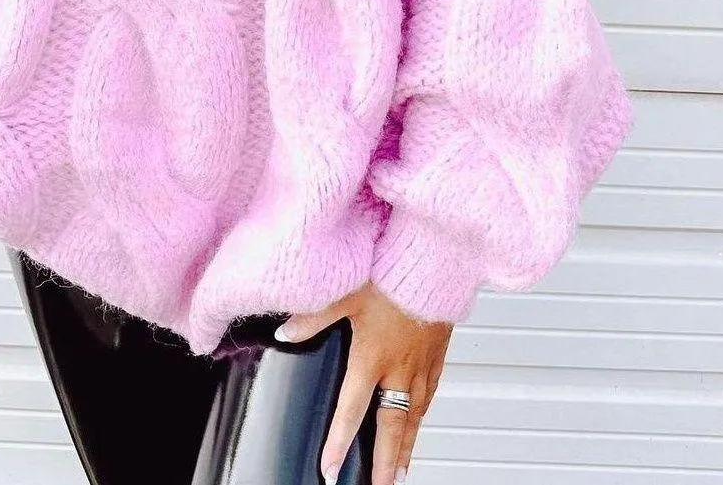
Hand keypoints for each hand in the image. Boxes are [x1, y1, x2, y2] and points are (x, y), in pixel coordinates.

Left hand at [275, 278, 452, 482]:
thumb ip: (313, 316)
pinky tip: (421, 420)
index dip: (339, 442)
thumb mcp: (344, 291)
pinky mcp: (437, 352)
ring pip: (415, 415)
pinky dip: (424, 413)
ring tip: (403, 469)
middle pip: (391, 427)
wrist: (432, 260)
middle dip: (385, 463)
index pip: (351, 410)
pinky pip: (431, 392)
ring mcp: (421, 363)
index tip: (330, 469)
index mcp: (372, 357)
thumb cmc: (390, 272)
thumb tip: (285, 331)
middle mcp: (399, 368)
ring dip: (407, 445)